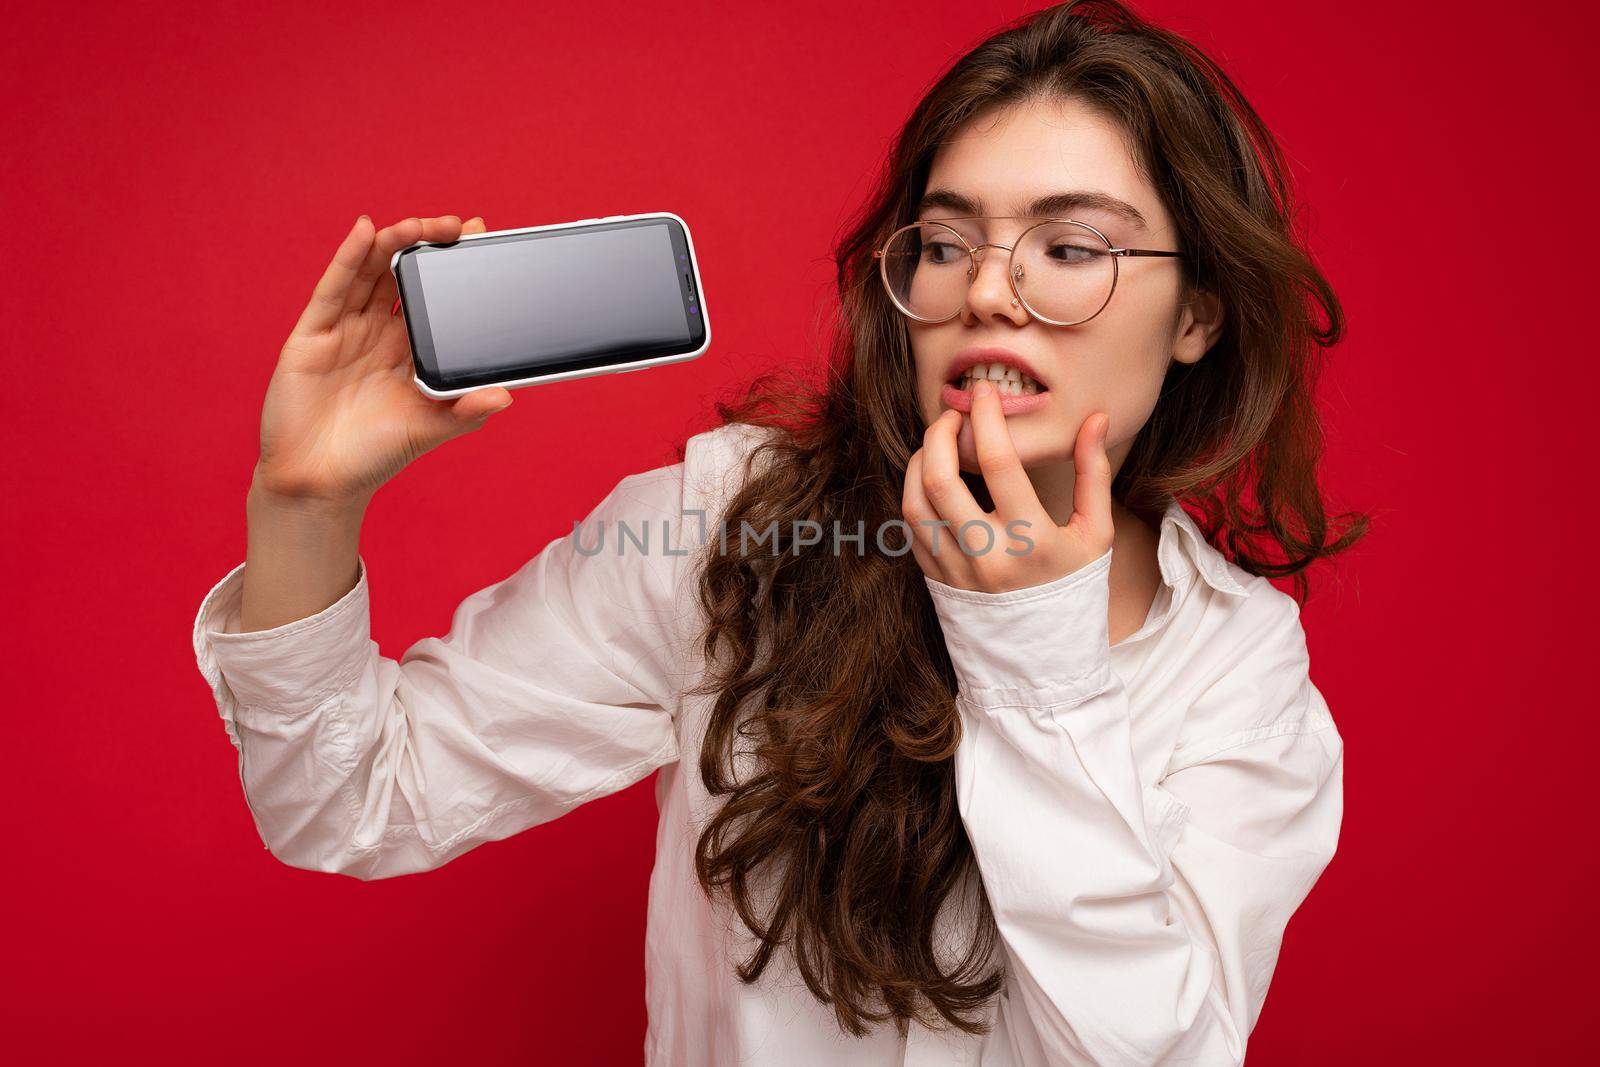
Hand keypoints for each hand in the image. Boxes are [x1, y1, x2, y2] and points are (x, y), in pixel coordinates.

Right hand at [253, 214, 513, 506]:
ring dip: (396, 244)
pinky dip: (349, 257)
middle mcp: (379, 333)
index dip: (453, 267)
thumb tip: (505, 396)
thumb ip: (465, 412)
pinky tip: (366, 231)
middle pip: (405, 276)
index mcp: (411, 350)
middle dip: (429, 247)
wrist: (319, 482)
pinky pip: (334, 288)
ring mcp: (345, 329)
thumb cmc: (375, 456)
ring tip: (421, 224)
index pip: (436, 297)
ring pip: (371, 273)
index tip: (480, 239)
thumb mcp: (429, 430)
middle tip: (459, 228)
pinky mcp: (313, 334)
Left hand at [902, 379, 1113, 592]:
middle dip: (941, 432)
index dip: (986, 417)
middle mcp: (986, 555)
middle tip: (954, 415)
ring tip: (938, 443)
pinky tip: (931, 477)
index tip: (984, 393)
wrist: (1041, 658)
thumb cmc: (1073, 588)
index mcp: (1031, 540)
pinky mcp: (935, 579)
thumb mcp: (1096, 534)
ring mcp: (955, 570)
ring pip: (915, 500)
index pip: (998, 462)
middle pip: (941, 477)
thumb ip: (1093, 473)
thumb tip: (1096, 418)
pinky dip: (914, 492)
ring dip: (920, 460)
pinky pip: (911, 527)